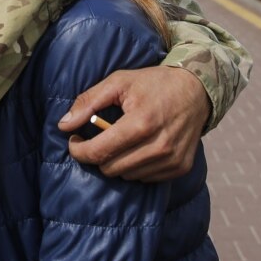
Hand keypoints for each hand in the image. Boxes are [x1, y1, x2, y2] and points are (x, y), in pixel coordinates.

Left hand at [57, 66, 209, 181]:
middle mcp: (159, 146)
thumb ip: (88, 102)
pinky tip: (139, 147)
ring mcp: (172, 160)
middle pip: (110, 168)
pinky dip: (136, 167)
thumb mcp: (118, 82)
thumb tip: (64, 125)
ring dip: (117, 162)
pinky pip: (145, 179)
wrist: (196, 90)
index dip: (79, 150)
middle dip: (98, 155)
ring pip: (127, 176)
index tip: (73, 141)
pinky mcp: (180, 167)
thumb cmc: (153, 84)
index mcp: (141, 123)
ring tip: (122, 140)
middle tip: (98, 138)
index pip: (100, 152)